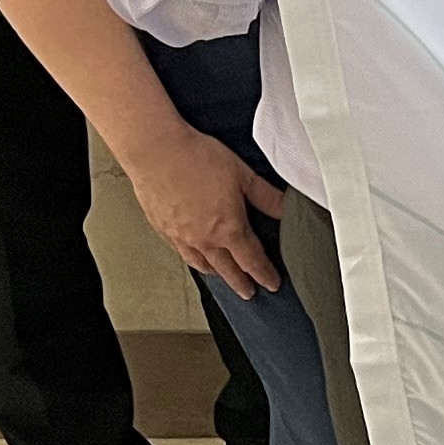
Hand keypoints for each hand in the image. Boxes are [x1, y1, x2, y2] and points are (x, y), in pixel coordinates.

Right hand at [124, 121, 288, 299]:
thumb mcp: (243, 175)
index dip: (264, 274)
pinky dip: (194, 260)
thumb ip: (267, 197)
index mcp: (228, 229)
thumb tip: (286, 209)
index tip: (271, 284)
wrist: (156, 151)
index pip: (252, 260)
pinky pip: (182, 253)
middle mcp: (204, 239)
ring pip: (202, 264)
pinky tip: (195, 256)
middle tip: (249, 293)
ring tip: (223, 277)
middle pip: (227, 270)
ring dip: (216, 274)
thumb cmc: (196, 159)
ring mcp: (181, 236)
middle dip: (241, 283)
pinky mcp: (163, 229)